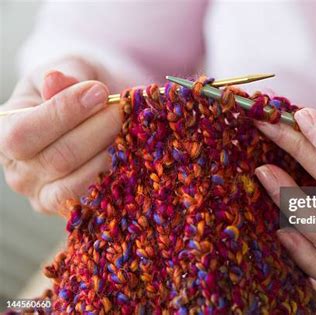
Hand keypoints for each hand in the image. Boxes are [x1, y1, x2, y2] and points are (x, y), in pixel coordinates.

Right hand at [0, 57, 121, 214]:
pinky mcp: (71, 209)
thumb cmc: (80, 86)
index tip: (100, 92)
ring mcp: (43, 195)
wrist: (101, 110)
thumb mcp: (72, 70)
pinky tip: (129, 155)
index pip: (23, 133)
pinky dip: (114, 178)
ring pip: (77, 183)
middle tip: (121, 110)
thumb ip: (66, 75)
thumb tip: (56, 81)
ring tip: (127, 131)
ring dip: (108, 155)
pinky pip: (93, 201)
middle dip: (97, 131)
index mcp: (5, 131)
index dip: (63, 113)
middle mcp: (18, 170)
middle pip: (57, 159)